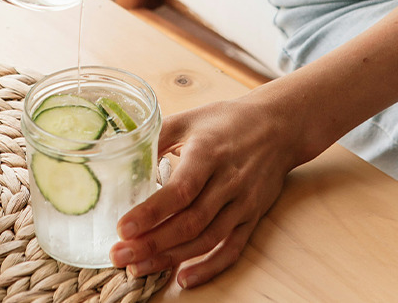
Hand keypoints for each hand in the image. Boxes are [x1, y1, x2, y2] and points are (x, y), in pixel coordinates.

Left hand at [109, 95, 302, 288]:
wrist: (278, 126)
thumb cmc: (225, 121)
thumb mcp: (187, 119)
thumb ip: (155, 137)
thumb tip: (120, 157)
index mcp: (208, 154)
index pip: (180, 190)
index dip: (151, 212)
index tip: (123, 228)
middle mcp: (228, 181)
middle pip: (189, 222)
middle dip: (151, 243)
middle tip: (119, 255)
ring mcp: (243, 202)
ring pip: (207, 239)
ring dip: (171, 259)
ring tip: (137, 268)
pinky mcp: (252, 216)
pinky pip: (232, 248)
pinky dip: (209, 267)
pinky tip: (183, 279)